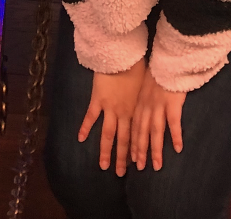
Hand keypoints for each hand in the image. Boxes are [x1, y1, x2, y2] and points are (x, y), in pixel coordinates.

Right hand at [78, 60, 145, 175]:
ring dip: (105, 151)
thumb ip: (144, 97)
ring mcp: (110, 108)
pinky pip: (91, 117)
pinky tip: (80, 139)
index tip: (135, 164)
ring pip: (108, 134)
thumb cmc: (137, 67)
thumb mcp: (145, 85)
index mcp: (136, 110)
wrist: (123, 56)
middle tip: (119, 174)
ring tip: (103, 166)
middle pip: (123, 140)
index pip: (136, 136)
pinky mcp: (98, 99)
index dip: (135, 151)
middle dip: (122, 158)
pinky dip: (85, 128)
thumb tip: (149, 101)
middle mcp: (124, 113)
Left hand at [131, 68, 186, 170]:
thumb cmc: (159, 73)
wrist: (168, 60)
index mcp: (139, 104)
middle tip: (140, 168)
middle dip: (140, 152)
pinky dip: (175, 135)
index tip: (132, 158)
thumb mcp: (146, 87)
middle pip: (142, 133)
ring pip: (155, 131)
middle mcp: (146, 107)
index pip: (134, 128)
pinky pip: (173, 122)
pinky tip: (178, 148)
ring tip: (157, 166)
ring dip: (155, 150)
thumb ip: (145, 101)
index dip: (133, 143)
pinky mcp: (172, 103)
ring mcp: (158, 105)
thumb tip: (145, 112)